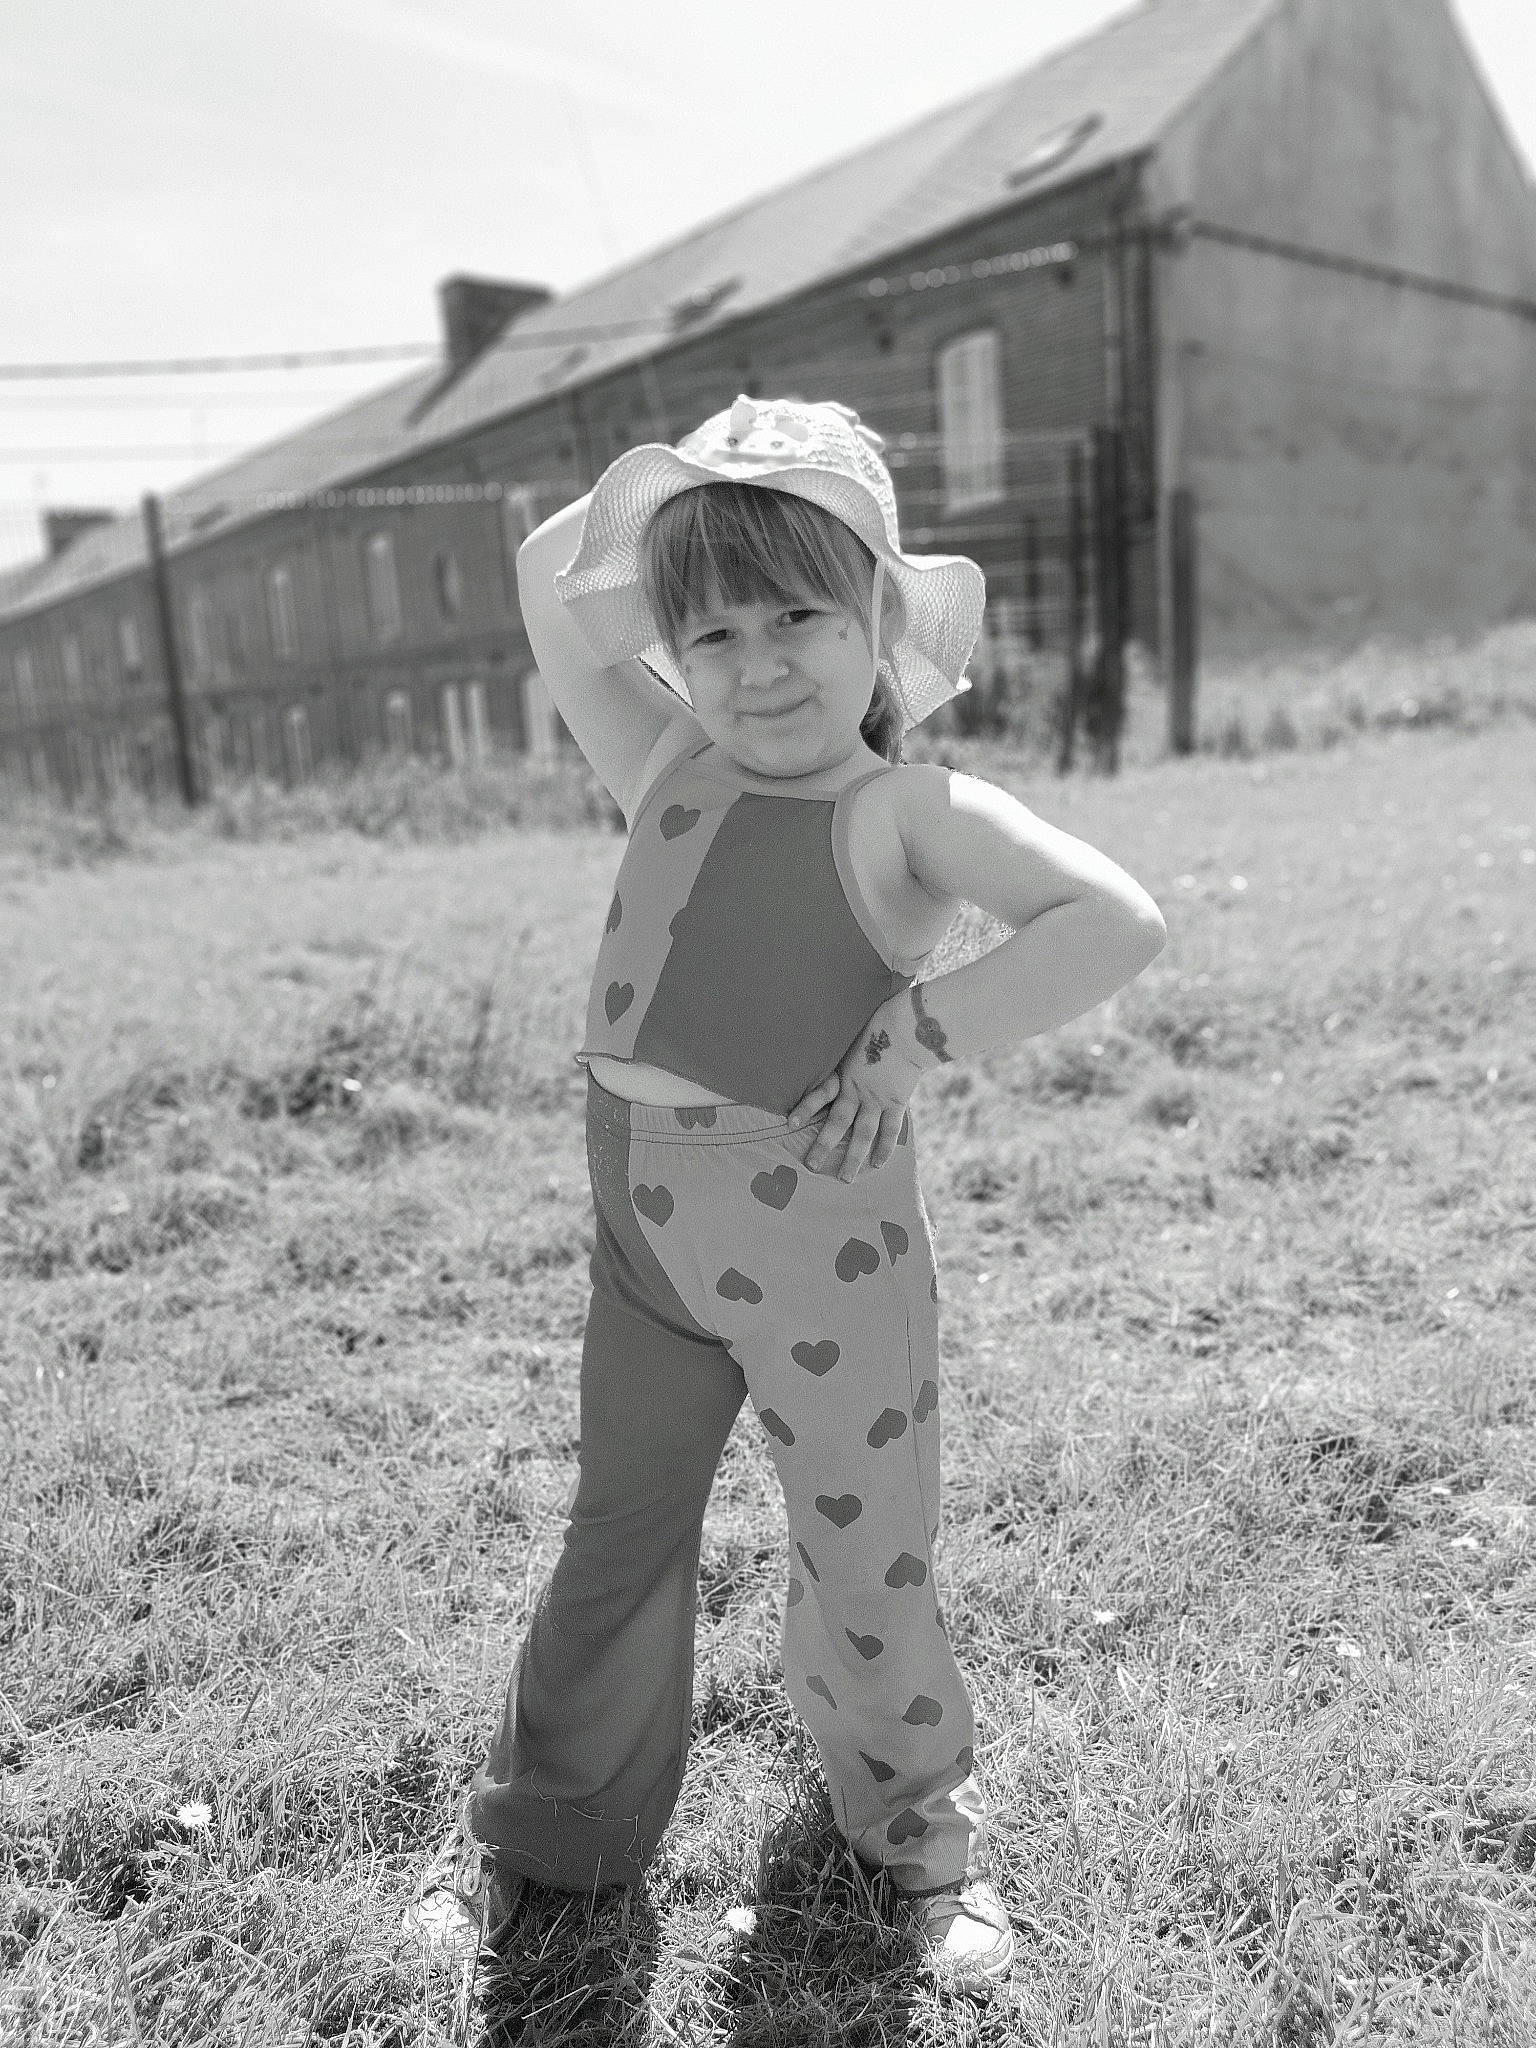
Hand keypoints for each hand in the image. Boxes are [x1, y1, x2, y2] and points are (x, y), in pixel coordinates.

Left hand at [786, 992, 934, 1180]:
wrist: (909, 1028)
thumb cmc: (879, 1026)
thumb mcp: (851, 1038)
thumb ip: (839, 1055)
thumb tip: (824, 1048)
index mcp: (843, 1073)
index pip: (820, 1094)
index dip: (805, 1109)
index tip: (790, 1123)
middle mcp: (857, 1090)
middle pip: (837, 1123)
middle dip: (824, 1145)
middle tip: (812, 1166)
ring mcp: (877, 1099)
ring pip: (863, 1134)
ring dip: (854, 1158)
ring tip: (846, 1179)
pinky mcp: (896, 1102)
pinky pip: (889, 1130)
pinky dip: (884, 1148)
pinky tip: (877, 1164)